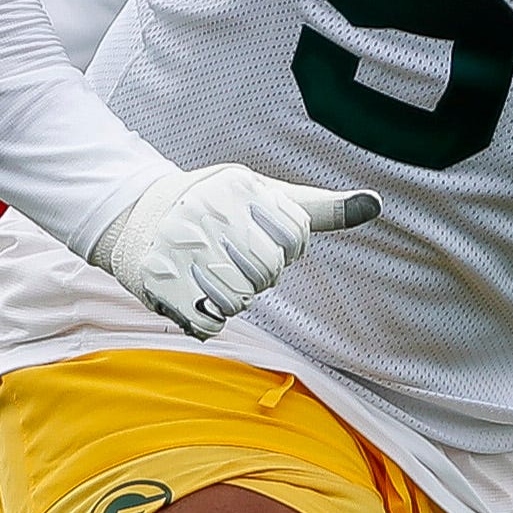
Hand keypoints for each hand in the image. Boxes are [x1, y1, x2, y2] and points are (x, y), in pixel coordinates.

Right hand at [85, 161, 377, 338]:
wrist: (137, 216)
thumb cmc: (217, 207)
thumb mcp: (265, 196)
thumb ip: (319, 208)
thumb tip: (376, 203)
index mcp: (239, 187)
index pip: (294, 239)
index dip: (281, 248)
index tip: (254, 237)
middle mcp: (208, 212)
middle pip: (267, 272)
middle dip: (255, 275)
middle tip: (228, 260)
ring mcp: (181, 248)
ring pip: (240, 301)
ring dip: (231, 299)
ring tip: (210, 275)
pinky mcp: (161, 283)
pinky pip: (209, 324)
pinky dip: (206, 321)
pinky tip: (193, 296)